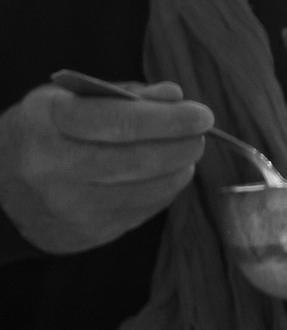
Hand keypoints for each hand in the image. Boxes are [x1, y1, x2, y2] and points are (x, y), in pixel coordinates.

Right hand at [0, 81, 212, 253]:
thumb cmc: (42, 134)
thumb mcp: (67, 101)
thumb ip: (121, 96)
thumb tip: (174, 96)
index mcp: (47, 123)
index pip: (119, 121)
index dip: (168, 119)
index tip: (201, 114)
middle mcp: (53, 167)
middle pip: (138, 159)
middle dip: (181, 145)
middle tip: (200, 134)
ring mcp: (69, 206)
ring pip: (146, 190)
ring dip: (178, 170)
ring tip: (186, 153)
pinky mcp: (87, 233)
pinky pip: (142, 212)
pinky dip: (164, 192)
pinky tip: (167, 177)